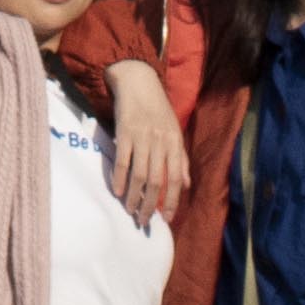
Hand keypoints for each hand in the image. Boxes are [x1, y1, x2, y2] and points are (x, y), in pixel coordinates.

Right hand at [102, 61, 181, 223]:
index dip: (172, 202)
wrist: (139, 83)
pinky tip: (118, 192)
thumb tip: (186, 185)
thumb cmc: (158, 110)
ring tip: (130, 211)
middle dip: (150, 205)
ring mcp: (142, 138)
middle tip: (144, 221)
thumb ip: (180, 159)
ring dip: (134, 197)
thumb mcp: (175, 132)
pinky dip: (120, 179)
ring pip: (139, 175)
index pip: (175, 179)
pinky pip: (122, 161)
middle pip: (155, 182)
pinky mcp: (124, 133)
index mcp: (175, 143)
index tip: (166, 219)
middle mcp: (160, 142)